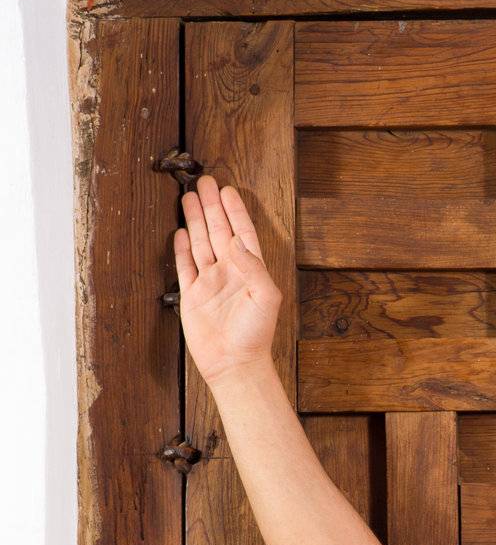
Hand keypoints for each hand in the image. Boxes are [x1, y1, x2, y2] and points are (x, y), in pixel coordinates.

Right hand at [173, 174, 282, 384]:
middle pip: (219, 231)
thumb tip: (236, 242)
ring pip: (201, 243)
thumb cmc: (256, 333)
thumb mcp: (266, 298)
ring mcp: (210, 282)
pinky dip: (182, 248)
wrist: (234, 362)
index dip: (235, 211)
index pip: (242, 232)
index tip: (227, 190)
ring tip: (189, 198)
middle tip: (204, 182)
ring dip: (195, 220)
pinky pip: (186, 265)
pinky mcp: (192, 295)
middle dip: (212, 207)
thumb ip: (254, 268)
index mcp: (250, 270)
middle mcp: (230, 271)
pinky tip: (180, 232)